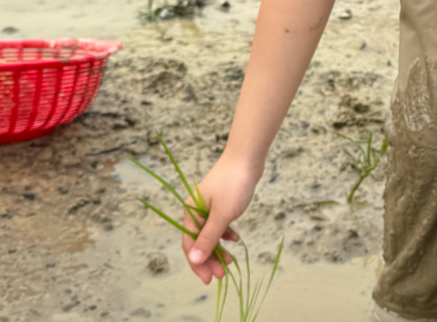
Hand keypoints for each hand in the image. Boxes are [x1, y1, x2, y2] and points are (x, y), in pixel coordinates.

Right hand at [182, 156, 259, 283]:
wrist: (247, 157)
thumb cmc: (234, 184)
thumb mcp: (222, 215)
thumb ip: (208, 239)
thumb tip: (194, 260)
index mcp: (191, 213)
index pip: (190, 245)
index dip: (198, 264)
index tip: (210, 279)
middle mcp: (196, 210)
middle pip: (199, 241)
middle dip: (209, 259)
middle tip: (222, 274)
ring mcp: (208, 205)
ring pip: (210, 233)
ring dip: (218, 248)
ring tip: (230, 261)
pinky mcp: (220, 201)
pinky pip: (219, 223)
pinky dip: (225, 233)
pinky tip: (235, 238)